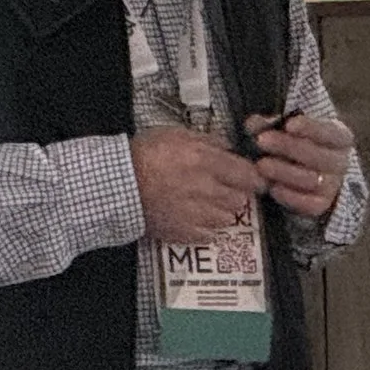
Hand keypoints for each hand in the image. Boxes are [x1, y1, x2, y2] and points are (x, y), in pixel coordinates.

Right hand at [132, 126, 263, 244]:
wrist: (115, 185)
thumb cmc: (143, 155)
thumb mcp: (177, 135)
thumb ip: (208, 140)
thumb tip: (230, 148)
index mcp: (206, 162)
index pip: (248, 175)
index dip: (254, 177)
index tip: (254, 178)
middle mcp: (206, 190)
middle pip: (241, 198)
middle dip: (237, 193)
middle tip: (225, 189)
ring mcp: (195, 214)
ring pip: (228, 218)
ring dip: (223, 211)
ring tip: (208, 203)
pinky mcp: (183, 233)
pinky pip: (210, 235)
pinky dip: (207, 228)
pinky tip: (196, 218)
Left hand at [245, 112, 354, 219]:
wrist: (306, 176)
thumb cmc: (297, 146)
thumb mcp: (289, 131)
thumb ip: (271, 125)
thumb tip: (253, 122)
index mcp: (339, 138)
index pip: (330, 132)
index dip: (310, 128)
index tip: (288, 124)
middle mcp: (340, 162)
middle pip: (317, 155)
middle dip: (288, 147)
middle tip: (261, 141)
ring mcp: (333, 185)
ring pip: (312, 179)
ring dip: (284, 171)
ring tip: (261, 165)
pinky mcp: (322, 205)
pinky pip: (308, 203)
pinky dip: (289, 195)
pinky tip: (272, 187)